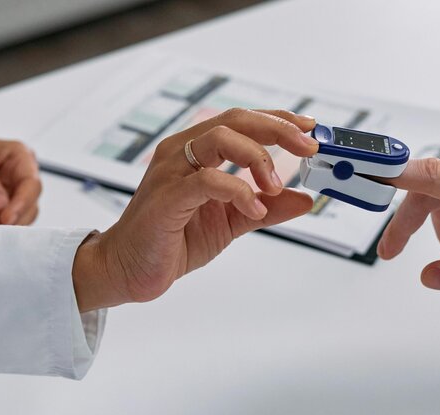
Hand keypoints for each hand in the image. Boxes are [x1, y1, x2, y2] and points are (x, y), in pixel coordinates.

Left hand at [0, 129, 41, 225]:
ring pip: (22, 218)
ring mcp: (8, 197)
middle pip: (30, 204)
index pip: (31, 183)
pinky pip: (3, 228)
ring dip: (8, 227)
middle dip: (17, 217)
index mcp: (18, 158)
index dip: (23, 201)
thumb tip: (0, 203)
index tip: (6, 216)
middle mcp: (18, 178)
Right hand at [73, 108, 318, 310]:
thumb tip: (305, 199)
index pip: (243, 121)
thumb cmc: (173, 240)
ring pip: (221, 139)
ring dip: (258, 159)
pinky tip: (255, 210)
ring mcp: (172, 171)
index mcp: (197, 151)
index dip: (278, 120)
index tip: (309, 130)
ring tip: (275, 188)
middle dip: (278, 129)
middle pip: (236, 120)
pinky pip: (207, 180)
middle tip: (308, 148)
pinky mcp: (166, 197)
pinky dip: (239, 191)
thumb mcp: (232, 221)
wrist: (129, 269)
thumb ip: (267, 207)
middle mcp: (182, 152)